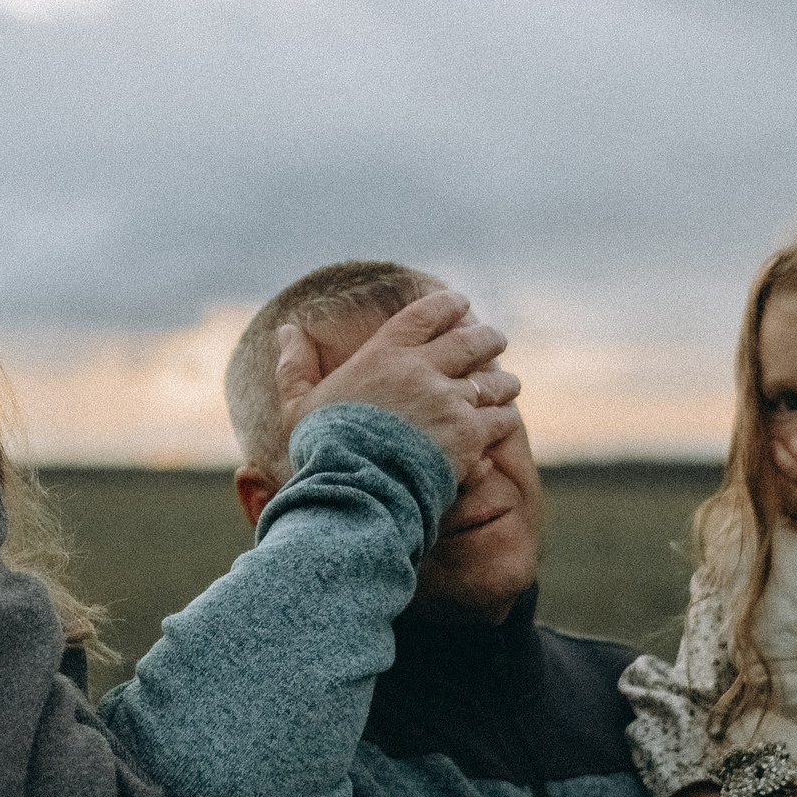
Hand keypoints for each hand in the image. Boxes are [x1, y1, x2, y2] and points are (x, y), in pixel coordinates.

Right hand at [274, 290, 522, 482]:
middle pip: (470, 341)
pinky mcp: (470, 436)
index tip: (461, 303)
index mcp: (383, 354)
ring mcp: (450, 402)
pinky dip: (504, 418)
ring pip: (492, 381)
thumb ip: (294, 366)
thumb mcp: (297, 406)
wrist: (355, 492)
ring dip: (503, 380)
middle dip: (488, 337)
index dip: (448, 305)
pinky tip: (506, 419)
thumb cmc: (322, 452)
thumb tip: (286, 329)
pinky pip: (500, 419)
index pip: (426, 314)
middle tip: (496, 338)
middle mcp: (423, 370)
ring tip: (510, 382)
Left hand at [769, 416, 796, 592]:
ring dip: (780, 470)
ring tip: (777, 458)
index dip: (796, 443)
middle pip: (791, 467)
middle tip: (774, 442)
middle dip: (779, 452)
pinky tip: (787, 480)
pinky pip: (793, 500)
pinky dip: (786, 488)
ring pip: (788, 484)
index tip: (794, 436)